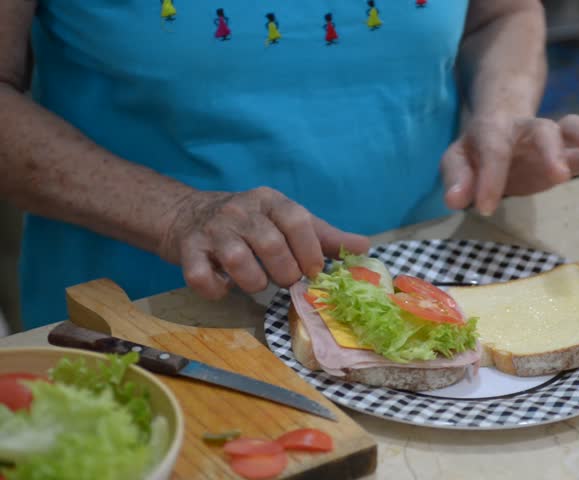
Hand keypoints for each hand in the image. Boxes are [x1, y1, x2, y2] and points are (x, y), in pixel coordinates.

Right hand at [159, 187, 369, 298]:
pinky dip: (217, 289)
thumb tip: (364, 247)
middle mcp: (240, 211)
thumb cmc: (250, 223)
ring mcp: (212, 230)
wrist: (188, 215)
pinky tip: (224, 287)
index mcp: (270, 201)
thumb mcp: (286, 221)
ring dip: (254, 283)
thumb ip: (324, 236)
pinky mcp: (187, 250)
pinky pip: (202, 277)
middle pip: (271, 245)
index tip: (314, 270)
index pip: (297, 220)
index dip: (310, 250)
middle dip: (285, 272)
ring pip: (239, 261)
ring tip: (257, 283)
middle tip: (286, 280)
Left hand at [441, 114, 578, 214]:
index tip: (484, 207)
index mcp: (493, 130)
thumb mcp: (456, 161)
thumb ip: (456, 178)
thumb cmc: (476, 150)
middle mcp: (525, 130)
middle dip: (551, 151)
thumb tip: (455, 200)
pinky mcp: (563, 159)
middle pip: (542, 131)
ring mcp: (547, 143)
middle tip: (557, 175)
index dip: (489, 179)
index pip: (493, 151)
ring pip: (568, 132)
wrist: (498, 128)